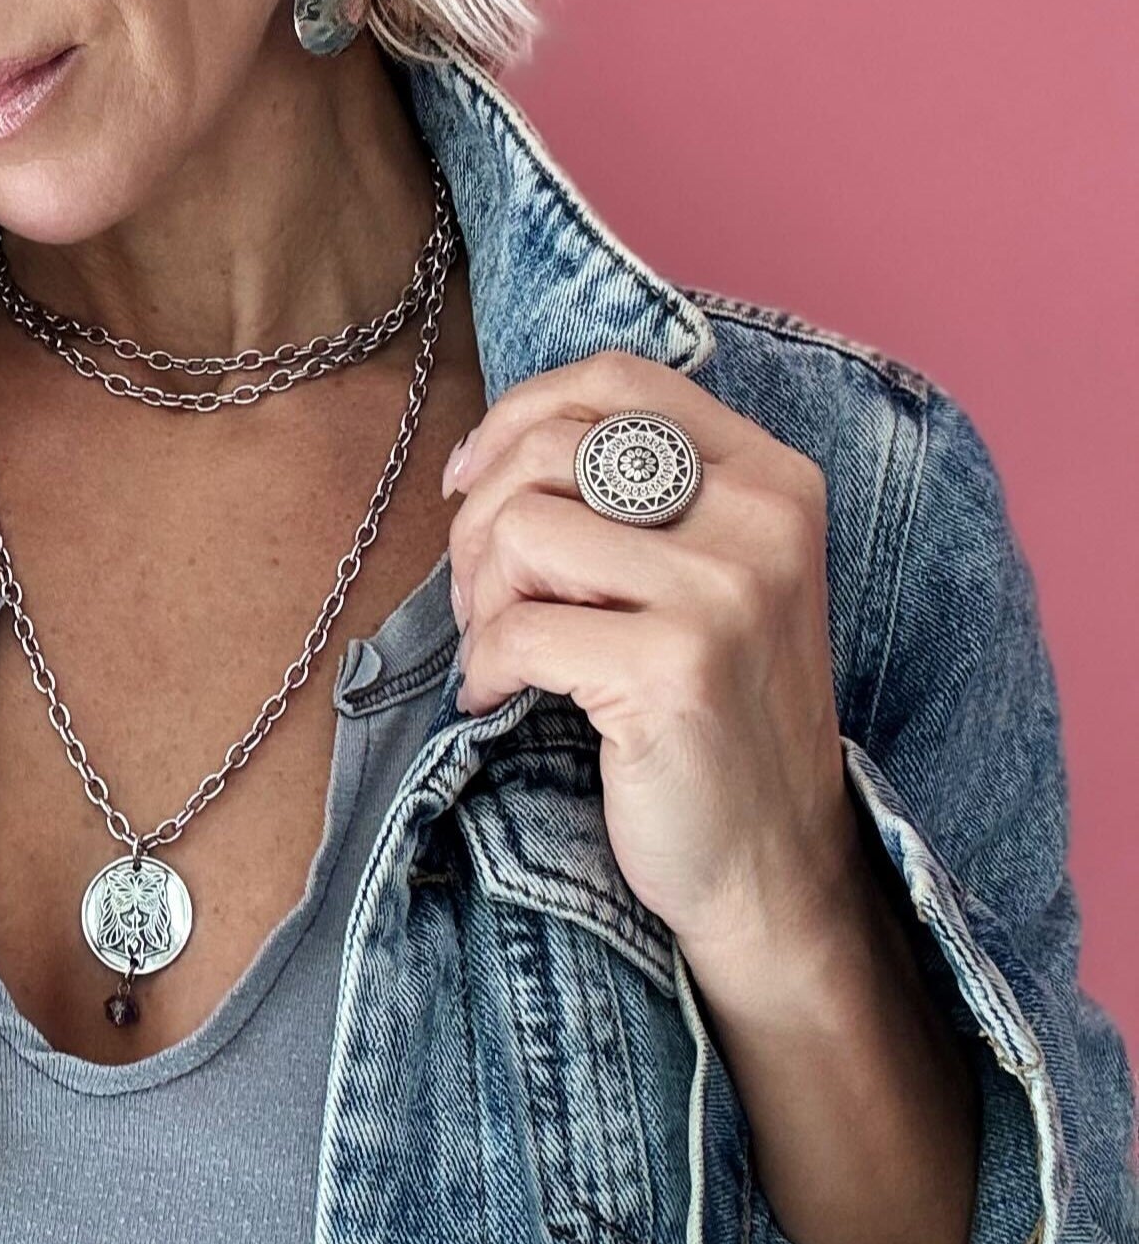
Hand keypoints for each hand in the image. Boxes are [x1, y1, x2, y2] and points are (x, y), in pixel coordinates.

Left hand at [441, 350, 862, 967]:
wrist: (772, 864)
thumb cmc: (712, 712)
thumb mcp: (704, 575)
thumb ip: (632, 495)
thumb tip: (491, 449)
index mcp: (772, 476)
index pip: (617, 379)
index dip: (520, 413)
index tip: (471, 477)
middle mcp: (762, 518)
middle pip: (551, 450)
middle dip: (480, 523)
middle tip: (484, 598)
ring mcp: (726, 591)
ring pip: (522, 530)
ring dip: (480, 599)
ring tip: (501, 649)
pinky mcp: (675, 667)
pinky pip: (516, 630)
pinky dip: (485, 668)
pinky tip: (500, 699)